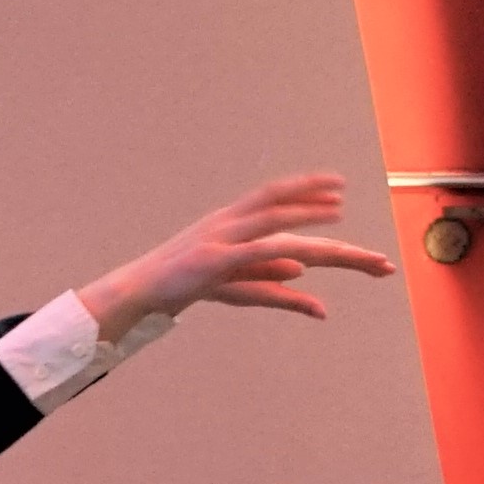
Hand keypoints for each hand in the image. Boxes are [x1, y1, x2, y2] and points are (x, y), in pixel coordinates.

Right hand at [90, 174, 398, 326]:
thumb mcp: (236, 282)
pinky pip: (252, 252)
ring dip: (303, 215)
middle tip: (343, 191)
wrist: (141, 293)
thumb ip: (271, 279)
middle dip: (310, 196)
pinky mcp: (213, 260)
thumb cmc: (187, 285)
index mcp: (233, 223)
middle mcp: (228, 223)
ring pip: (270, 220)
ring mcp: (220, 238)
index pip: (274, 201)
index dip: (305, 195)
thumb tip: (302, 271)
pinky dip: (279, 252)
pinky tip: (301, 256)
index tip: (337, 192)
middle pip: (277, 203)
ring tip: (337, 211)